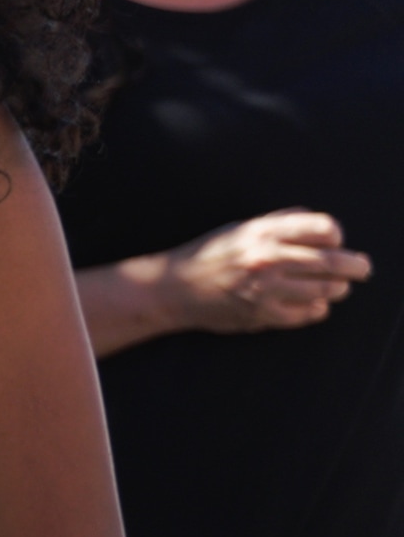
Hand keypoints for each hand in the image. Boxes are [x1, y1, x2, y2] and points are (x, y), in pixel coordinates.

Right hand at [161, 210, 365, 331]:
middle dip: (356, 266)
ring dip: (337, 288)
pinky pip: (309, 313)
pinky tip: (311, 303)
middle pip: (334, 261)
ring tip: (335, 287)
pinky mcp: (264, 314)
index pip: (324, 229)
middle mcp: (268, 259)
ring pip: (327, 289)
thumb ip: (279, 222)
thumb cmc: (208, 256)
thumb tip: (319, 226)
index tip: (335, 242)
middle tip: (362, 269)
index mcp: (264, 233)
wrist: (173, 289)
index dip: (337, 236)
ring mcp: (267, 289)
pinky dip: (317, 308)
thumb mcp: (240, 228)